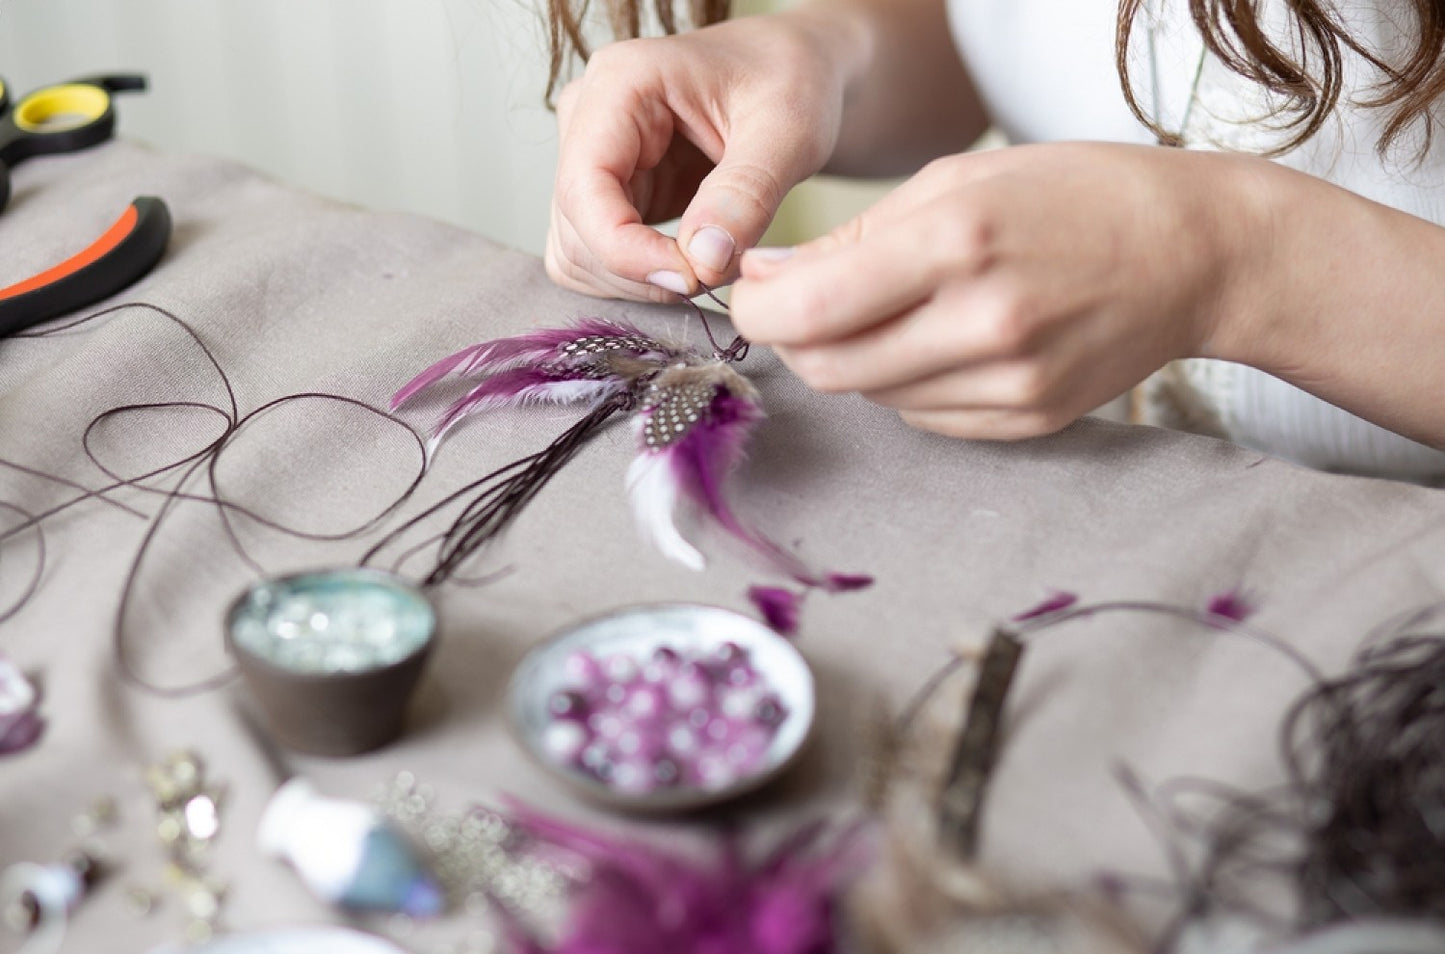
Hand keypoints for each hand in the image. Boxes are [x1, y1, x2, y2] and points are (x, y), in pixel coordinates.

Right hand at [545, 12, 854, 301]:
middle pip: (577, 230)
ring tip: (715, 261)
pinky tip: (695, 261)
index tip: (693, 278)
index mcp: (620, 82)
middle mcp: (588, 116)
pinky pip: (599, 260)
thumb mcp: (789, 129)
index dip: (627, 251)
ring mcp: (592, 157)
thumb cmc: (794, 80)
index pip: (584, 187)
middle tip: (719, 271)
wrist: (799, 70)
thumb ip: (747, 193)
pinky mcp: (608, 193)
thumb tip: (704, 262)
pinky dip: (643, 278)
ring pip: (580, 254)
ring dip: (642, 281)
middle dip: (644, 271)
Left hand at [730, 142, 1265, 439]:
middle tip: (804, 305)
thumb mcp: (959, 179)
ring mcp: (1011, 382)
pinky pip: (922, 417)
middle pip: (829, 367)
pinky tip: (944, 340)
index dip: (757, 310)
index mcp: (959, 242)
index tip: (752, 294)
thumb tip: (764, 280)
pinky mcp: (1028, 420)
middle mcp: (983, 322)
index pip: (810, 309)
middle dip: (795, 339)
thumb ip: (852, 237)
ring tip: (898, 310)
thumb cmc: (1073, 195)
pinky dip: (907, 383)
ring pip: (872, 397)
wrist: (1196, 253)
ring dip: (855, 359)